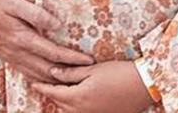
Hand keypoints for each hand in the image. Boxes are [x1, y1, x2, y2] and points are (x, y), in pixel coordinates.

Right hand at [0, 0, 93, 82]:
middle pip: (48, 70)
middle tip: (86, 74)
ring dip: (55, 79)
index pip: (54, 53)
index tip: (88, 60)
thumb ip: (37, 14)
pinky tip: (45, 78)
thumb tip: (58, 25)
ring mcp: (10, 55)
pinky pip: (25, 72)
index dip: (72, 58)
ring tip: (71, 79)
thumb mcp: (15, 1)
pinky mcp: (5, 55)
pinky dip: (38, 78)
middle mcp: (17, 51)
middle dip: (68, 73)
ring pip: (36, 75)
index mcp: (22, 38)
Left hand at [31, 61, 152, 112]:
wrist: (144, 86)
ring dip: (63, 102)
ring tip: (60, 91)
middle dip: (52, 94)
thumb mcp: (92, 69)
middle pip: (59, 104)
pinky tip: (77, 99)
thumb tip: (52, 73)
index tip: (33, 82)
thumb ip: (70, 73)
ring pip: (70, 111)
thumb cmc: (118, 73)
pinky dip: (75, 107)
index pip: (53, 92)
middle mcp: (82, 111)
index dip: (42, 86)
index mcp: (78, 97)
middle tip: (44, 84)